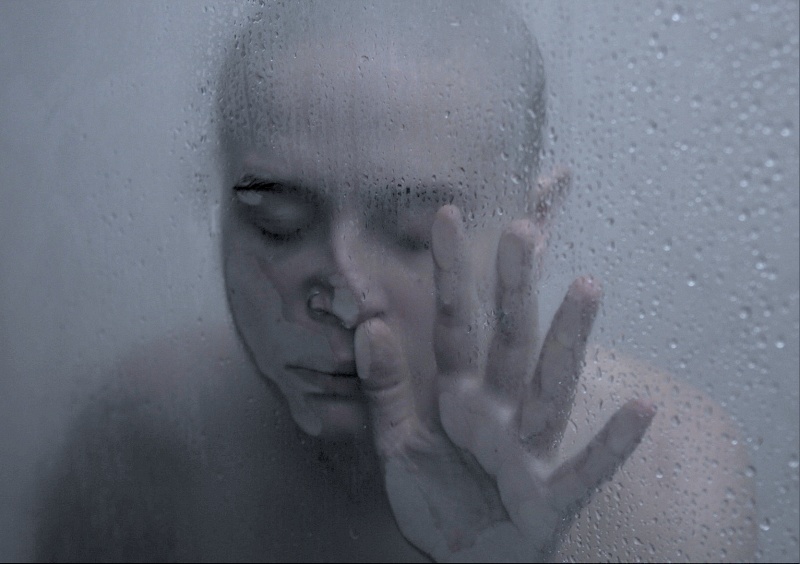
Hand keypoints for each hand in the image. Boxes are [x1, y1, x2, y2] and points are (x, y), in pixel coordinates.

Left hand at [354, 172, 655, 561]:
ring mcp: (528, 449)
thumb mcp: (395, 442)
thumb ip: (386, 387)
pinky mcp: (549, 495)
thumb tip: (369, 324)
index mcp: (460, 396)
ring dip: (568, 341)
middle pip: (509, 341)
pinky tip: (642, 409)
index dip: (449, 276)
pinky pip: (583, 468)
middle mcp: (499, 411)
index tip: (445, 217)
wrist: (464, 561)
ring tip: (587, 287)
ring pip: (550, 387)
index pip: (455, 326)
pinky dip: (611, 443)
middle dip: (514, 289)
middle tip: (520, 232)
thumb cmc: (437, 499)